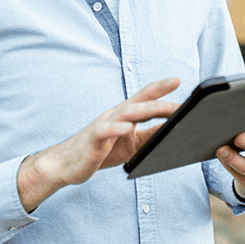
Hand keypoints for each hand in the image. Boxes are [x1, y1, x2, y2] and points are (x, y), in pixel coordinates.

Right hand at [18, 78, 180, 212]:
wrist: (66, 164)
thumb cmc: (101, 151)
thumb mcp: (132, 144)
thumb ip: (151, 135)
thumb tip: (175, 128)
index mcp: (124, 115)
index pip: (144, 97)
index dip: (160, 88)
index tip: (178, 79)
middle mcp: (115, 115)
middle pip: (139, 101)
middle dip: (159, 94)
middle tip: (177, 86)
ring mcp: (103, 125)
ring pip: (126, 113)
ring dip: (147, 108)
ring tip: (166, 107)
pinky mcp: (93, 140)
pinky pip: (104, 132)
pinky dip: (117, 129)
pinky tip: (128, 128)